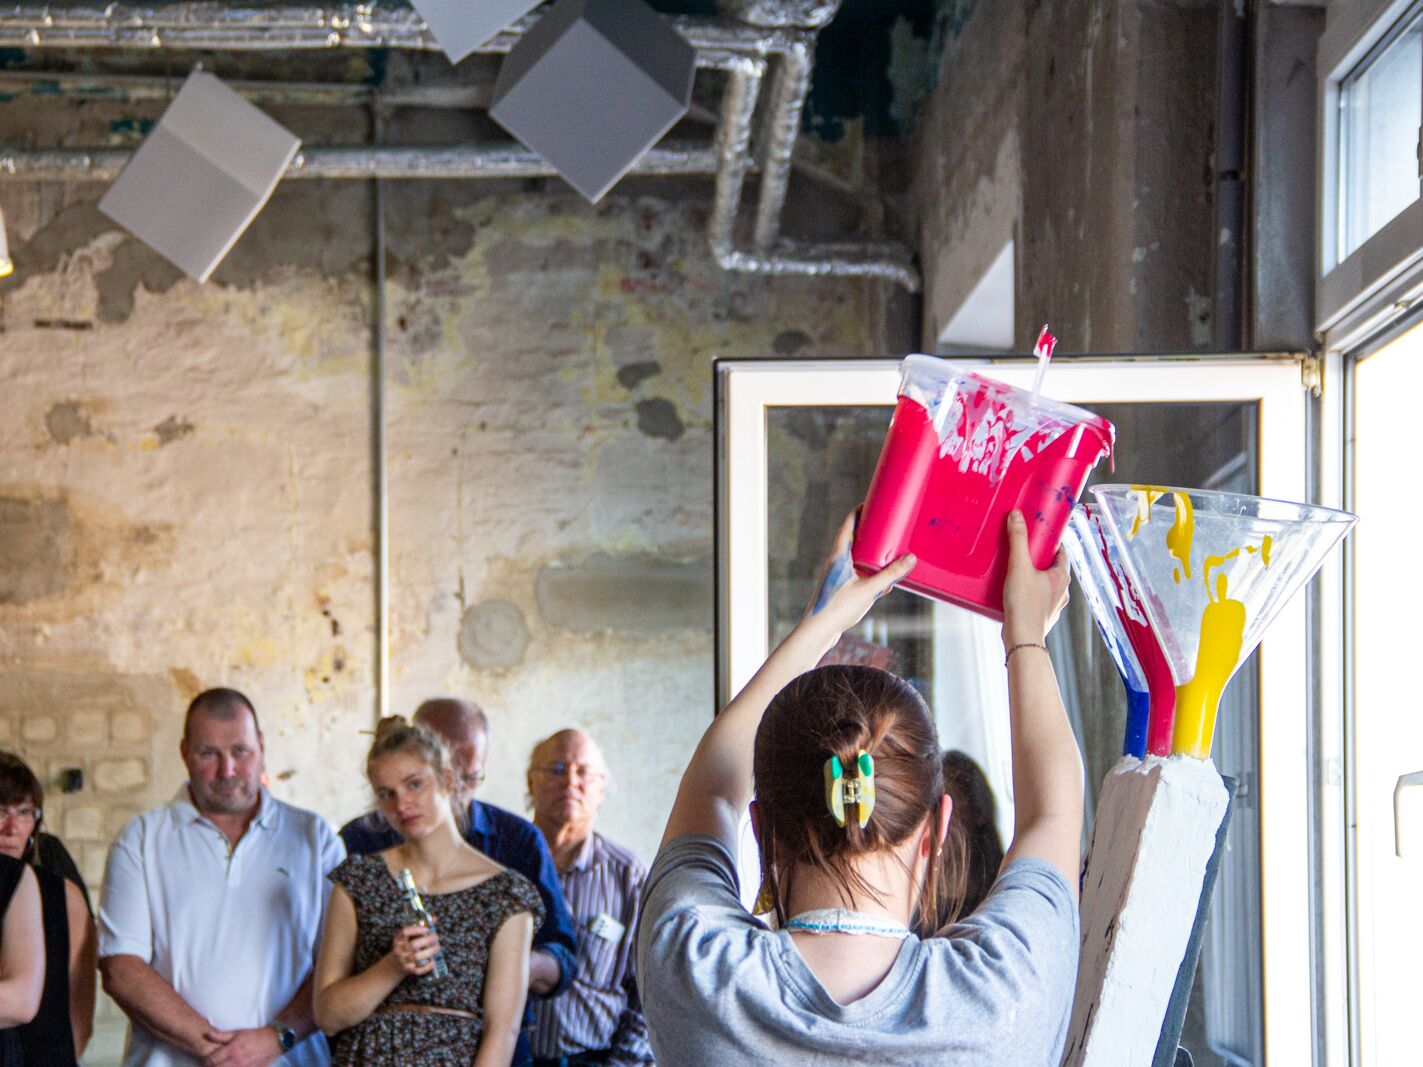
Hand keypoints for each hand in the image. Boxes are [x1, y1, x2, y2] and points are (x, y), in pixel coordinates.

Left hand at [200, 1027, 281, 1066]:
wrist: (273, 1041)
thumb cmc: (255, 1036)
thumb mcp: (238, 1033)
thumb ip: (221, 1036)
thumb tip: (207, 1035)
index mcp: (231, 1050)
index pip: (211, 1060)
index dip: (205, 1061)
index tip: (205, 1061)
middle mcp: (236, 1061)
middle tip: (211, 1065)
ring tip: (221, 1065)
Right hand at [391, 923, 440, 976]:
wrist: (395, 964)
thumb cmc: (406, 945)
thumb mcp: (409, 936)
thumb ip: (421, 926)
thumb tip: (435, 918)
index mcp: (399, 938)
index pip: (405, 932)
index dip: (417, 930)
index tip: (427, 929)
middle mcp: (399, 949)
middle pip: (413, 945)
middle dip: (427, 941)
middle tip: (436, 937)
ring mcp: (403, 960)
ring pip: (416, 957)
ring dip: (429, 952)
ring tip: (437, 947)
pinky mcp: (408, 970)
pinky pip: (418, 970)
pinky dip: (427, 967)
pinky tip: (433, 961)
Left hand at [803, 511, 914, 633]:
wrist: (818, 632)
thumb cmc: (837, 608)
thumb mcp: (869, 590)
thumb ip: (890, 574)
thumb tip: (910, 558)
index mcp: (839, 554)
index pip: (849, 524)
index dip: (860, 511)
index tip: (873, 502)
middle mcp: (836, 561)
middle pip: (854, 538)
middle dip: (871, 532)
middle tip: (888, 524)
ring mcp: (837, 575)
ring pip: (858, 558)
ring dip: (873, 555)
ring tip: (890, 551)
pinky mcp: (841, 588)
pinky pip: (859, 574)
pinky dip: (871, 573)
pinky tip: (884, 584)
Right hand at [1001, 510, 1069, 646]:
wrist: (1022, 639)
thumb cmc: (1024, 604)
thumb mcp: (1019, 567)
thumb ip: (1018, 540)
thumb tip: (1016, 515)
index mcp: (1062, 576)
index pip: (1062, 553)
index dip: (1051, 543)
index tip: (1039, 537)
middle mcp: (1062, 591)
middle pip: (1053, 568)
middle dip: (1039, 559)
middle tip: (1023, 552)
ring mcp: (1054, 606)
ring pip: (1046, 585)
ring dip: (1034, 577)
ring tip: (1016, 571)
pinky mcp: (1043, 616)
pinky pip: (1038, 599)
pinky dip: (1029, 593)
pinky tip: (1015, 592)